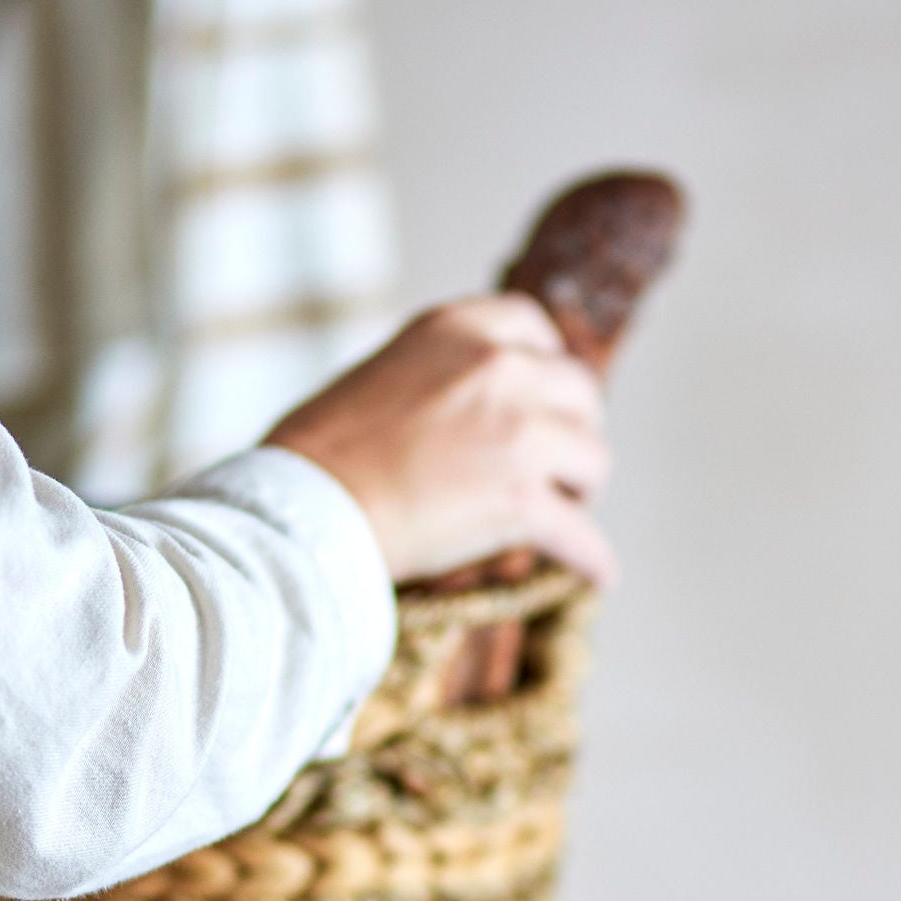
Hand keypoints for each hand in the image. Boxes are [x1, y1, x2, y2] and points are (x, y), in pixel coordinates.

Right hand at [265, 296, 615, 586]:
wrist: (301, 511)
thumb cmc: (316, 456)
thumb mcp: (381, 376)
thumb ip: (437, 379)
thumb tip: (465, 417)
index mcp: (457, 328)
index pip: (533, 327)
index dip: (546, 366)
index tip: (543, 395)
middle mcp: (498, 367)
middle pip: (578, 392)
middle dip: (573, 427)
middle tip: (559, 462)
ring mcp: (517, 431)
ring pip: (593, 459)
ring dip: (582, 488)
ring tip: (568, 510)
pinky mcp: (521, 500)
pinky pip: (581, 534)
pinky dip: (591, 558)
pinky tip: (598, 574)